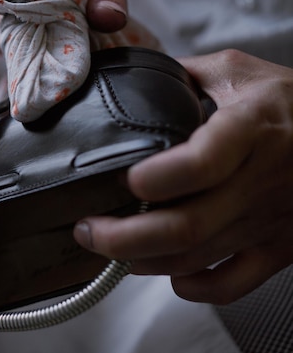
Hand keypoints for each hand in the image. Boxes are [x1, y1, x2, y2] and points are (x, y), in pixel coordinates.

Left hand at [74, 50, 292, 303]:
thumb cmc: (289, 102)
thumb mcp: (238, 72)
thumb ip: (183, 76)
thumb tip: (129, 82)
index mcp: (250, 129)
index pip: (202, 163)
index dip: (156, 179)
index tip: (122, 181)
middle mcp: (261, 180)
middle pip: (187, 226)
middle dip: (124, 237)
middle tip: (87, 231)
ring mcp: (271, 219)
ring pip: (198, 258)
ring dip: (144, 261)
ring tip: (107, 250)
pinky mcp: (279, 248)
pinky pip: (234, 284)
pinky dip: (194, 287)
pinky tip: (169, 274)